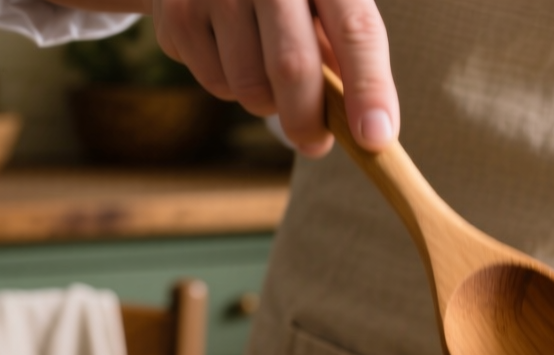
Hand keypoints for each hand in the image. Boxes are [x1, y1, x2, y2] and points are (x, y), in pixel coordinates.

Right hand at [149, 0, 398, 156]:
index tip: (375, 138)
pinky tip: (228, 50)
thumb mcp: (322, 3)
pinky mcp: (178, 13)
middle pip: (294, 67)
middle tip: (315, 142)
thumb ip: (343, 56)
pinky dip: (230, 86)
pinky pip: (215, 83)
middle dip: (309, 120)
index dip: (369, 88)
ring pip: (251, 87)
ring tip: (266, 71)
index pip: (356, 30)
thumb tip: (352, 134)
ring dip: (267, 103)